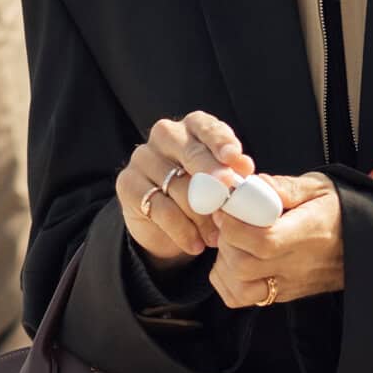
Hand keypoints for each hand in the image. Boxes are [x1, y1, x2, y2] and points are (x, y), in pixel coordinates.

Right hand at [116, 112, 253, 266]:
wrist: (167, 228)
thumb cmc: (202, 197)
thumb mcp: (221, 186)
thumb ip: (232, 174)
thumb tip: (245, 166)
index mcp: (192, 128)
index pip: (207, 127)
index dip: (221, 142)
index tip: (233, 158)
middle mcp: (165, 136)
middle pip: (191, 153)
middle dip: (212, 175)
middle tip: (226, 197)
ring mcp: (143, 158)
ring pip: (178, 186)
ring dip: (201, 216)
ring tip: (216, 237)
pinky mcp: (127, 183)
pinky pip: (160, 209)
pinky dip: (182, 230)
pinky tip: (196, 245)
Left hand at [210, 170, 343, 308]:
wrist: (365, 242)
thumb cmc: (340, 212)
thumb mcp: (319, 188)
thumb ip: (284, 186)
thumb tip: (252, 184)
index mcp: (306, 235)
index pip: (261, 241)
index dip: (235, 224)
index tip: (231, 206)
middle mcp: (295, 265)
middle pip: (242, 265)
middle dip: (226, 241)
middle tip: (230, 221)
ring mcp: (288, 284)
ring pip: (238, 287)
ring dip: (225, 264)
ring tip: (233, 242)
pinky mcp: (282, 294)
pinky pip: (242, 298)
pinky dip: (228, 283)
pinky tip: (234, 262)